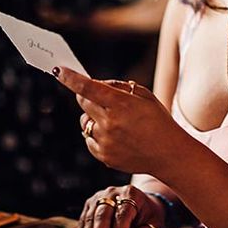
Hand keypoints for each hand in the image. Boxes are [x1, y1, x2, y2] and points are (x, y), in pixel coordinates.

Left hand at [55, 67, 183, 176]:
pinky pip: (89, 139)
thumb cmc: (158, 121)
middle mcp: (110, 123)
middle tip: (101, 100)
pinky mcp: (104, 156)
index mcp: (120, 104)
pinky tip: (116, 137)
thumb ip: (118, 87)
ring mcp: (106, 141)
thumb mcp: (144, 95)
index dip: (70, 78)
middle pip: (83, 103)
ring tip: (115, 123)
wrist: (169, 154)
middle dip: (87, 97)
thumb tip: (95, 83)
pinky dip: (96, 135)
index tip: (58, 70)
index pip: (87, 87)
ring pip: (85, 122)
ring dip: (93, 118)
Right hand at [75, 185, 165, 227]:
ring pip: (90, 217)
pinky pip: (82, 219)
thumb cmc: (148, 217)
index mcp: (131, 194)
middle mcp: (113, 192)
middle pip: (103, 214)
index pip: (122, 215)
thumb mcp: (154, 224)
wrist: (141, 203)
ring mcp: (99, 196)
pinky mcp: (90, 203)